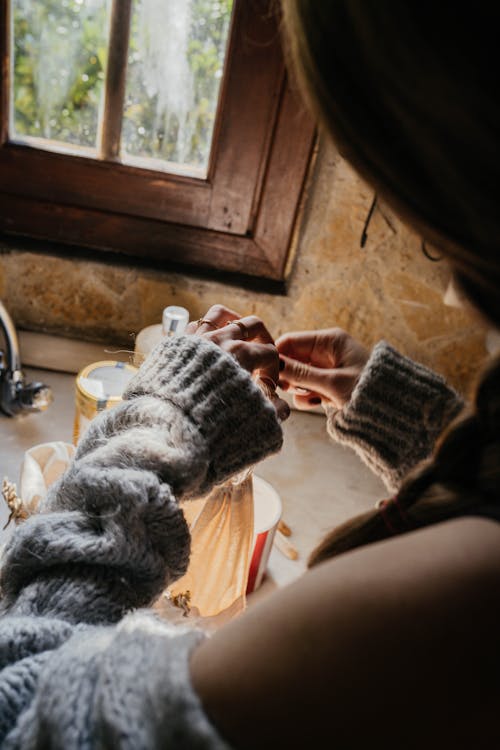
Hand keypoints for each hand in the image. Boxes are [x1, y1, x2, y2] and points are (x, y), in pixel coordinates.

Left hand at [186, 304, 289, 420]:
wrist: (168, 425)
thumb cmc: (210, 422)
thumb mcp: (249, 417)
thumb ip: (271, 410)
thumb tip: (282, 408)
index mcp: (241, 355)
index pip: (270, 353)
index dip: (274, 369)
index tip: (268, 385)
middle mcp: (220, 340)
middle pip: (252, 324)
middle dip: (263, 339)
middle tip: (263, 355)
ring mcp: (197, 339)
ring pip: (220, 314)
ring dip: (234, 322)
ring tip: (238, 336)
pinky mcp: (177, 344)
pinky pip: (194, 324)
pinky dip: (206, 330)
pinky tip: (209, 344)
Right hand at [276, 328, 368, 409]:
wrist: (391, 412)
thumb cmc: (367, 391)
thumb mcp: (332, 382)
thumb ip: (301, 373)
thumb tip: (274, 364)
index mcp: (330, 341)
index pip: (291, 341)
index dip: (277, 355)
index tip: (268, 372)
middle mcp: (326, 352)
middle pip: (291, 359)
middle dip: (288, 376)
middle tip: (290, 389)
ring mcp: (326, 369)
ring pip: (297, 376)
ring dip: (299, 389)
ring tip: (313, 397)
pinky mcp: (327, 385)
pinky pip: (306, 389)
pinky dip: (308, 397)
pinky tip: (319, 403)